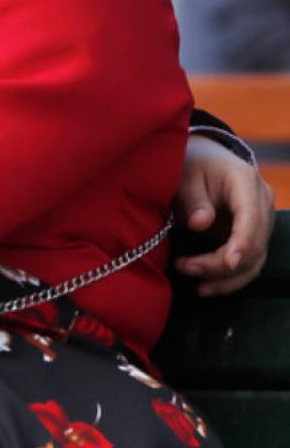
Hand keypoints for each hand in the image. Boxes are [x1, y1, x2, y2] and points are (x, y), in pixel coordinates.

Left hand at [173, 137, 274, 295]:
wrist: (205, 160)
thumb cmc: (192, 165)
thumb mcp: (185, 174)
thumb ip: (193, 198)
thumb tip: (200, 224)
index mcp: (246, 182)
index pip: (251, 217)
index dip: (242, 243)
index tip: (228, 263)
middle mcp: (262, 203)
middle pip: (254, 244)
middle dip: (220, 264)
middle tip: (184, 268)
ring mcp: (262, 221)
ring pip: (255, 260)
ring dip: (225, 278)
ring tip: (195, 285)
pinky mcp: (254, 236)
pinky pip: (249, 263)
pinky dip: (229, 279)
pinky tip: (207, 287)